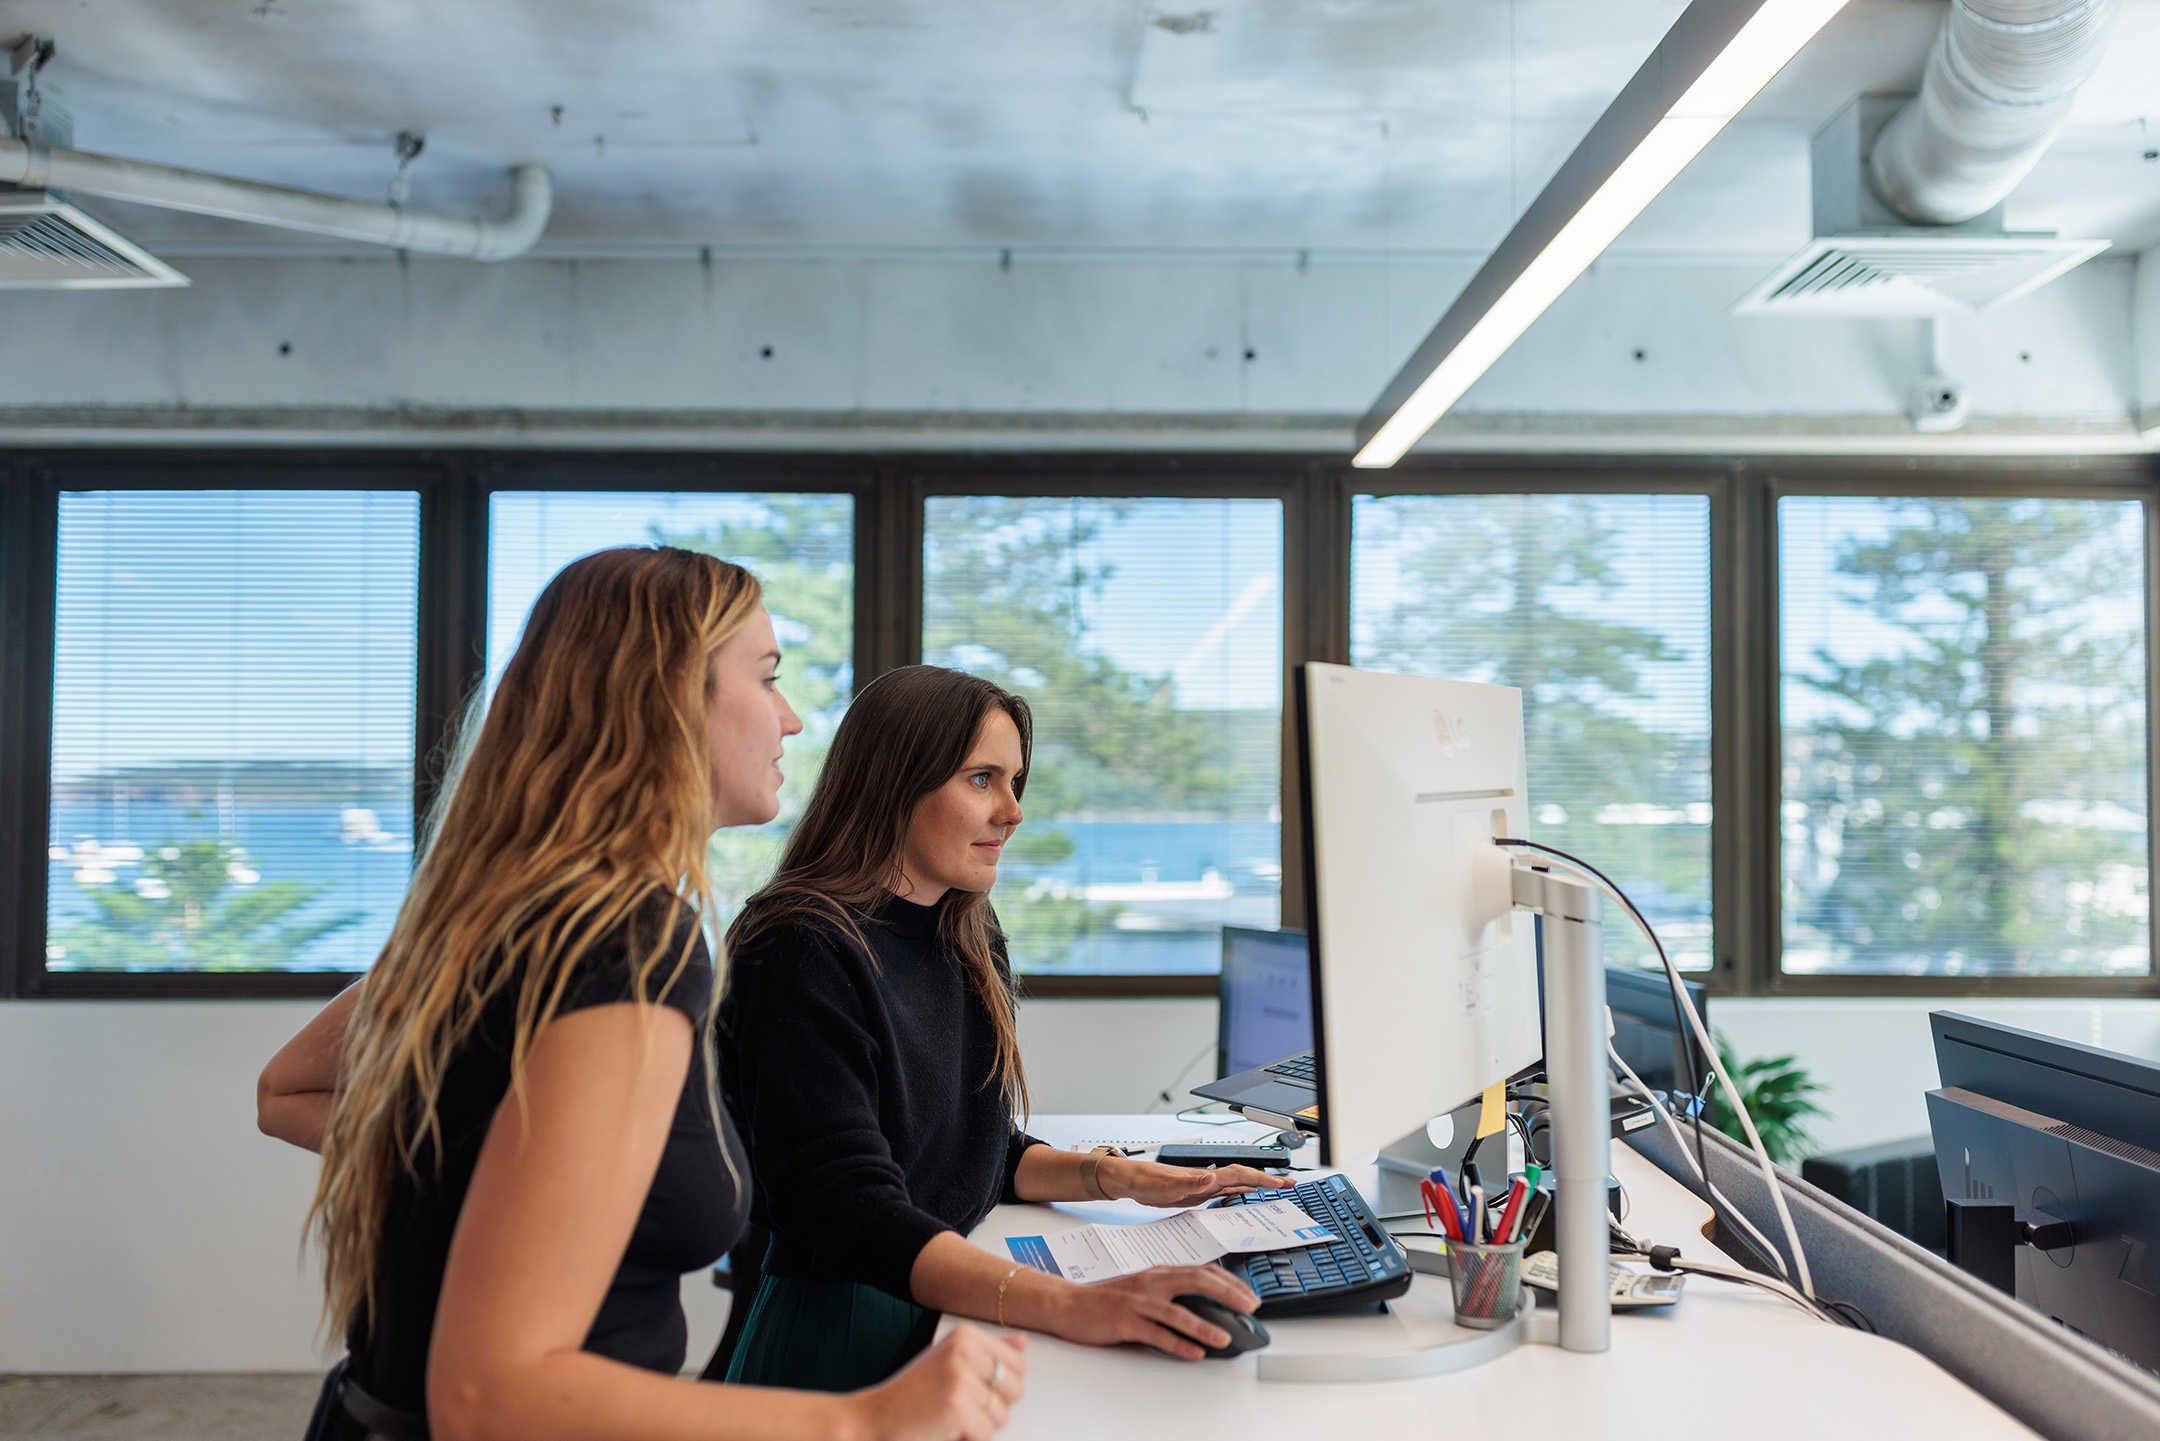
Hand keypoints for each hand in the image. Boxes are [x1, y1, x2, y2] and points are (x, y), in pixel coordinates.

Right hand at [848, 1325, 1026, 1440]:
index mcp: (965, 1336)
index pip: (1018, 1365)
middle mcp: (965, 1351)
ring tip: (948, 1418)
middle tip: (958, 1407)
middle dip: (992, 1408)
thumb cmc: (910, 1395)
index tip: (973, 1390)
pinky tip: (944, 1430)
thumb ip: (988, 1351)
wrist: (873, 1420)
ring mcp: (961, 1378)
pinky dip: (968, 1439)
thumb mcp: (949, 1362)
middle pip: (1015, 1390)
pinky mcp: (957, 1408)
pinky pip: (986, 1434)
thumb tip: (1023, 1342)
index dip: (1000, 1388)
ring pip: (1002, 1416)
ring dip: (978, 1427)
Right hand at [1045, 1264, 1258, 1360]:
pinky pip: (1155, 1333)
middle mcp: (1151, 1283)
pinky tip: (1193, 1353)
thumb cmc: (1106, 1299)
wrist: (1067, 1303)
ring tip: (1224, 1338)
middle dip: (1228, 1294)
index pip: (1202, 1271)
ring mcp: (1137, 1302)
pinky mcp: (1123, 1321)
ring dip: (1204, 1325)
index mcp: (1158, 1273)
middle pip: (1196, 1281)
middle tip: (1250, 1308)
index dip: (1230, 1282)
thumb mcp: (1143, 1289)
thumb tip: (1204, 1304)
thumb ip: (1170, 1292)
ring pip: (1177, 1312)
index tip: (1250, 1296)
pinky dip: (1177, 1344)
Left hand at [1106, 1157, 1295, 1207]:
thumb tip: (1210, 1177)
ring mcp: (1204, 1186)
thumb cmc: (1145, 1180)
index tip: (1281, 1183)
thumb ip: (1188, 1182)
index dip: (1261, 1179)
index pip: (1240, 1176)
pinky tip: (1246, 1198)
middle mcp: (1207, 1179)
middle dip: (1268, 1180)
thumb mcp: (1166, 1185)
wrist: (1130, 1181)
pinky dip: (1241, 1194)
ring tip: (1277, 1189)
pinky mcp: (1197, 1193)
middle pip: (1244, 1177)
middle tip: (1290, 1183)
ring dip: (1257, 1186)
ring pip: (1237, 1184)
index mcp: (1204, 1177)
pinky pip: (1226, 1193)